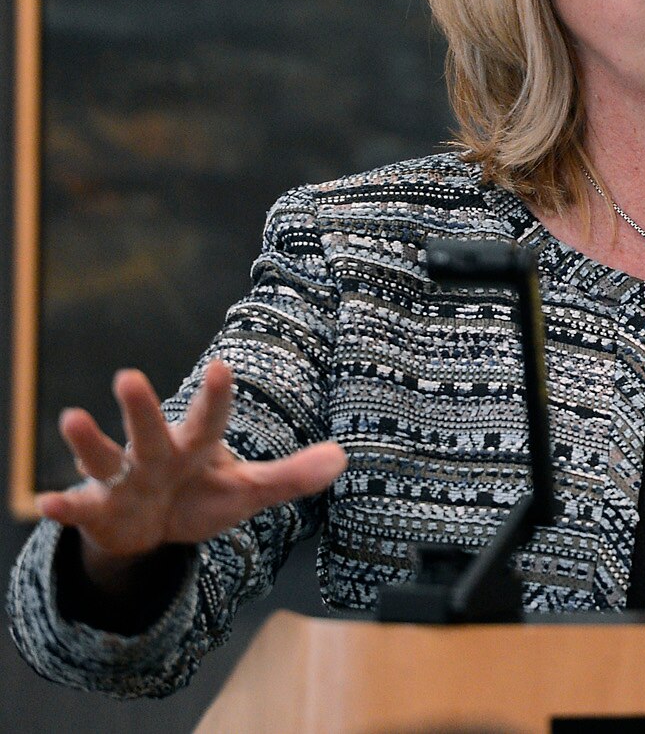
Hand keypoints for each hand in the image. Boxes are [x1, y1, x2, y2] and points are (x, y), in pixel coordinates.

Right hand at [35, 362, 346, 590]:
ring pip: (105, 458)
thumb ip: (291, 476)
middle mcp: (157, 456)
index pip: (210, 420)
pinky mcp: (99, 510)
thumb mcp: (248, 491)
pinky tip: (47, 503)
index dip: (216, 398)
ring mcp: (124, 480)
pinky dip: (63, 507)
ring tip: (72, 417)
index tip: (221, 367)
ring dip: (88, 441)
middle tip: (128, 375)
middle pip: (151, 431)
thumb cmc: (202, 497)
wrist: (153, 530)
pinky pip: (79, 508)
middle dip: (141, 408)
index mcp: (197, 448)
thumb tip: (343, 459)